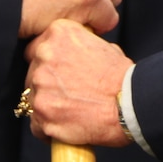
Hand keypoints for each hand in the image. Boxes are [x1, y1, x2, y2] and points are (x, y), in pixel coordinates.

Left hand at [24, 19, 132, 147]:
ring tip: (69, 111)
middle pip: (32, 71)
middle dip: (46, 83)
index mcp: (58, 33)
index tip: (58, 71)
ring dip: (47, 104)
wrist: (130, 104)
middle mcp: (45, 55)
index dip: (48, 61)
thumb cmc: (121, 77)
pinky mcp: (43, 113)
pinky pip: (36, 124)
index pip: (38, 46)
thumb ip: (79, 46)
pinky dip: (47, 128)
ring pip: (32, 98)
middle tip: (66, 92)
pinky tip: (65, 126)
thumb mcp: (102, 45)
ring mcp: (41, 85)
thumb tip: (71, 54)